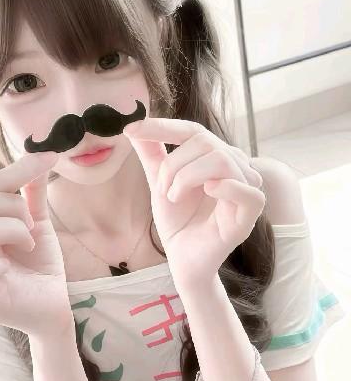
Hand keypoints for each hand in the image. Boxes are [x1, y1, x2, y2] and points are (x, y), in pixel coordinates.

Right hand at [0, 150, 73, 339]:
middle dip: (15, 206)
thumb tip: (39, 157)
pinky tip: (11, 266)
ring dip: (17, 229)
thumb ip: (32, 194)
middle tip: (32, 226)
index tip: (50, 157)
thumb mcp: (37, 223)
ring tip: (29, 243)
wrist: (53, 306)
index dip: (17, 169)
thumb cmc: (40, 266)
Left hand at [123, 117, 264, 288]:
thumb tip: (133, 124)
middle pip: (204, 143)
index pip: (191, 130)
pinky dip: (226, 188)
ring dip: (187, 178)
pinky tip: (209, 192)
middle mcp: (233, 166)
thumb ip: (151, 153)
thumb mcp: (159, 181)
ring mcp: (244, 187)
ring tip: (174, 197)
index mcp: (212, 155)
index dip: (162, 126)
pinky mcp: (250, 213)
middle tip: (163, 190)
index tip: (130, 129)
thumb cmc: (176, 218)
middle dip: (173, 165)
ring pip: (221, 160)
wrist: (182, 256)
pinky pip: (248, 191)